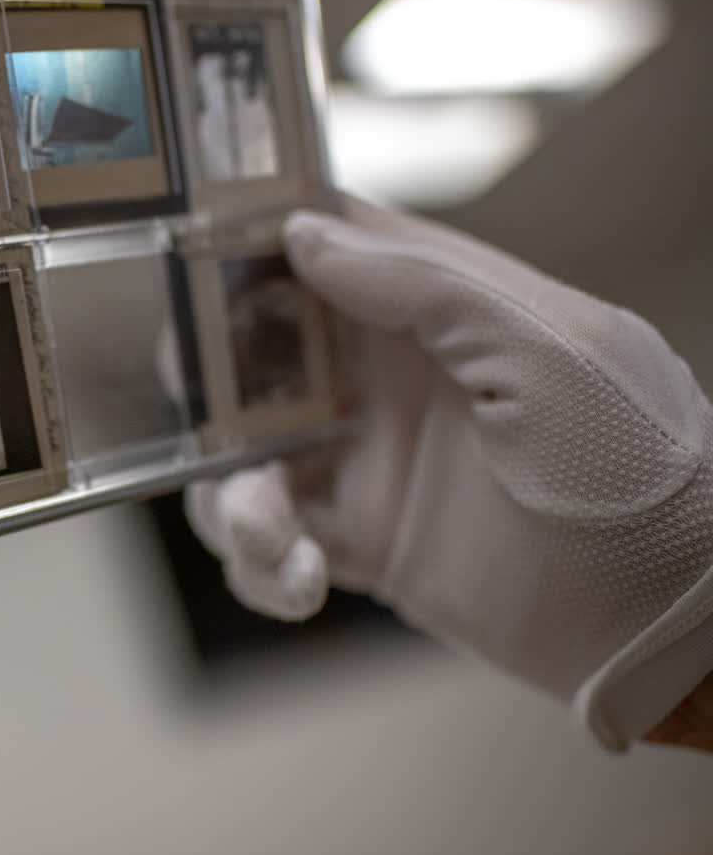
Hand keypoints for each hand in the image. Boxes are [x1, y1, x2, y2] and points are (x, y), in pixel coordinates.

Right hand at [187, 199, 712, 749]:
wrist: (666, 619)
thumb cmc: (637, 465)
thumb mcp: (549, 347)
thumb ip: (425, 285)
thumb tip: (304, 236)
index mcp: (438, 312)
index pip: (329, 247)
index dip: (253, 241)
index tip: (189, 251)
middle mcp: (387, 380)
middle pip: (256, 354)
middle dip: (210, 381)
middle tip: (203, 410)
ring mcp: (366, 465)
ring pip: (243, 457)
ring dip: (232, 496)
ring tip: (273, 530)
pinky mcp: (358, 545)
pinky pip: (270, 546)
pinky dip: (263, 565)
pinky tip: (301, 579)